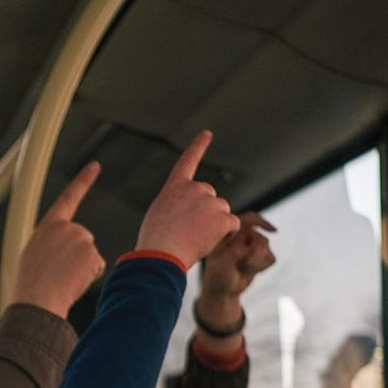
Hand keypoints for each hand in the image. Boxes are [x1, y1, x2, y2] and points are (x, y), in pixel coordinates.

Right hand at [11, 161, 105, 315]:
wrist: (37, 300)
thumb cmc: (31, 284)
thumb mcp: (33, 255)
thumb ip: (51, 244)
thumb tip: (63, 251)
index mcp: (47, 226)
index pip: (69, 198)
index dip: (83, 180)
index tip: (95, 166)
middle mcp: (65, 227)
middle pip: (82, 238)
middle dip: (77, 255)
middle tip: (58, 272)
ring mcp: (80, 238)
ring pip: (89, 254)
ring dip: (81, 267)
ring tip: (62, 278)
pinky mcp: (91, 252)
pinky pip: (96, 266)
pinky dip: (88, 276)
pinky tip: (73, 282)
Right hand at [136, 131, 239, 267]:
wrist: (160, 254)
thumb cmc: (155, 243)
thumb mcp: (160, 216)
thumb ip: (178, 207)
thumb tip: (195, 218)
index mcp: (175, 188)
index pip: (188, 161)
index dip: (198, 146)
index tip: (207, 133)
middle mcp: (194, 188)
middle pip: (210, 198)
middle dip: (206, 213)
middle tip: (187, 232)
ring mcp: (210, 201)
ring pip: (222, 212)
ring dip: (214, 226)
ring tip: (193, 239)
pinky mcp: (222, 216)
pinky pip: (232, 225)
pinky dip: (225, 235)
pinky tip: (207, 242)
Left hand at [195, 212, 274, 342]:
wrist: (222, 291)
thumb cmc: (217, 276)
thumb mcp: (221, 265)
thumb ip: (235, 252)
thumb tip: (253, 243)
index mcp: (229, 232)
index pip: (248, 219)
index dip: (262, 222)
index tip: (273, 231)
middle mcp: (241, 234)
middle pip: (260, 238)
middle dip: (254, 255)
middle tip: (242, 265)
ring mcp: (252, 244)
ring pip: (266, 248)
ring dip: (256, 262)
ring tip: (242, 268)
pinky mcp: (261, 255)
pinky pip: (272, 258)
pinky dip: (262, 267)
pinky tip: (250, 271)